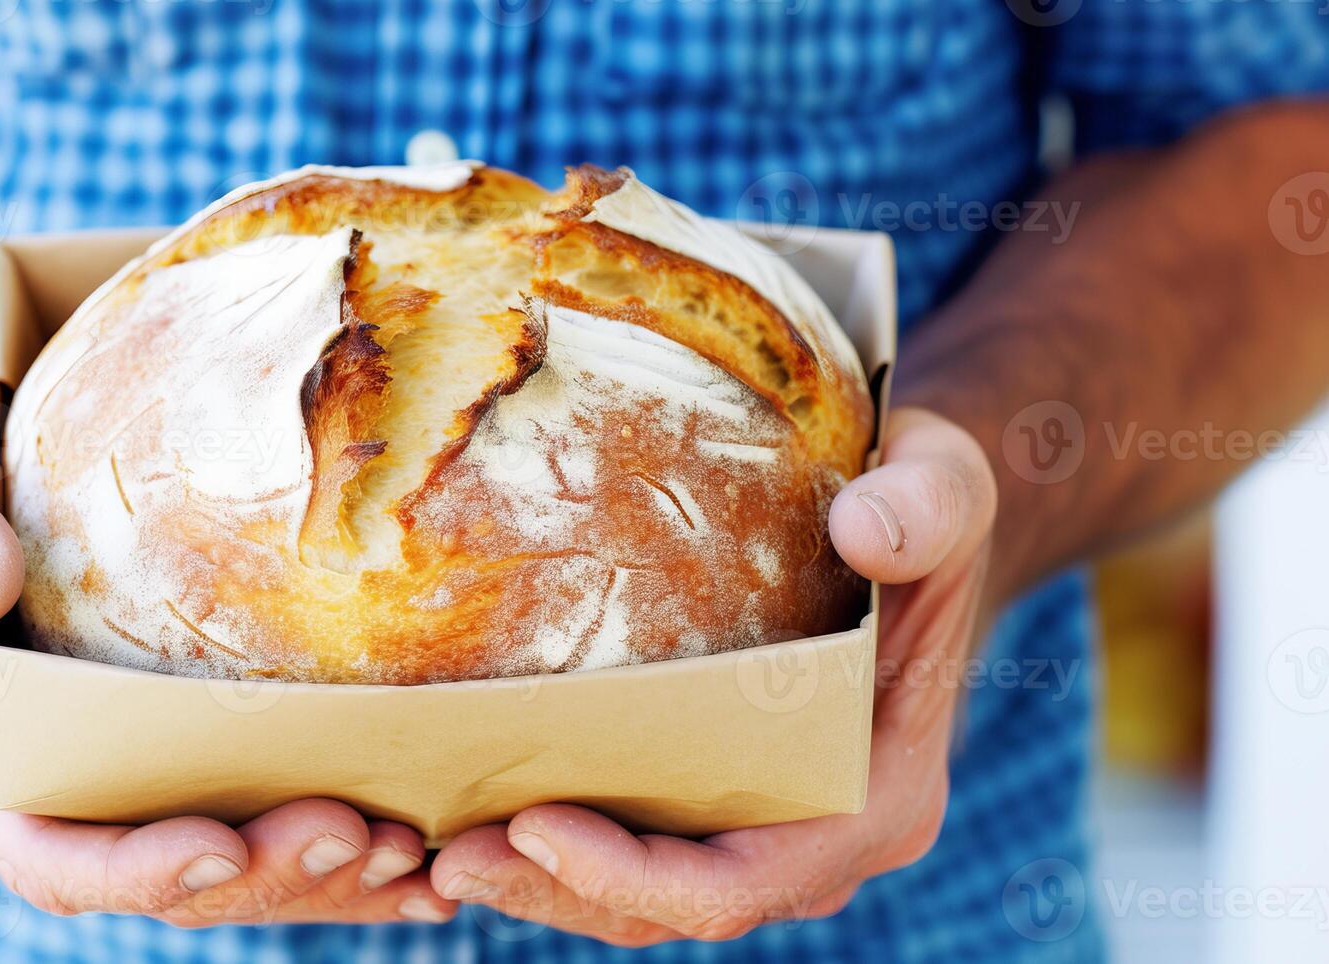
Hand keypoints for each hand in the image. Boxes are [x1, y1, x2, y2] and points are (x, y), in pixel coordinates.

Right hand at [0, 399, 457, 925]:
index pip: (48, 853)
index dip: (134, 869)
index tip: (222, 844)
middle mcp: (48, 801)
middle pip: (159, 881)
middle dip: (261, 876)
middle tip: (360, 834)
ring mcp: (119, 793)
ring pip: (225, 874)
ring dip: (319, 881)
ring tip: (414, 854)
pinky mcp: (179, 768)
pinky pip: (260, 830)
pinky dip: (340, 859)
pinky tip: (426, 854)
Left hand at [428, 407, 996, 944]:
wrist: (911, 516)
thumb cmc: (924, 502)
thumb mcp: (946, 480)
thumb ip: (928, 504)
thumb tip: (865, 528)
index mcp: (878, 798)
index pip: (748, 881)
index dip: (637, 874)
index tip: (536, 822)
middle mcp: (819, 837)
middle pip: (673, 906)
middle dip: (560, 891)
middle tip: (452, 857)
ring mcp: (765, 825)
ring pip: (641, 895)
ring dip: (541, 882)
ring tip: (438, 852)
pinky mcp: (716, 796)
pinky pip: (631, 844)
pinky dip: (555, 841)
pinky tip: (468, 804)